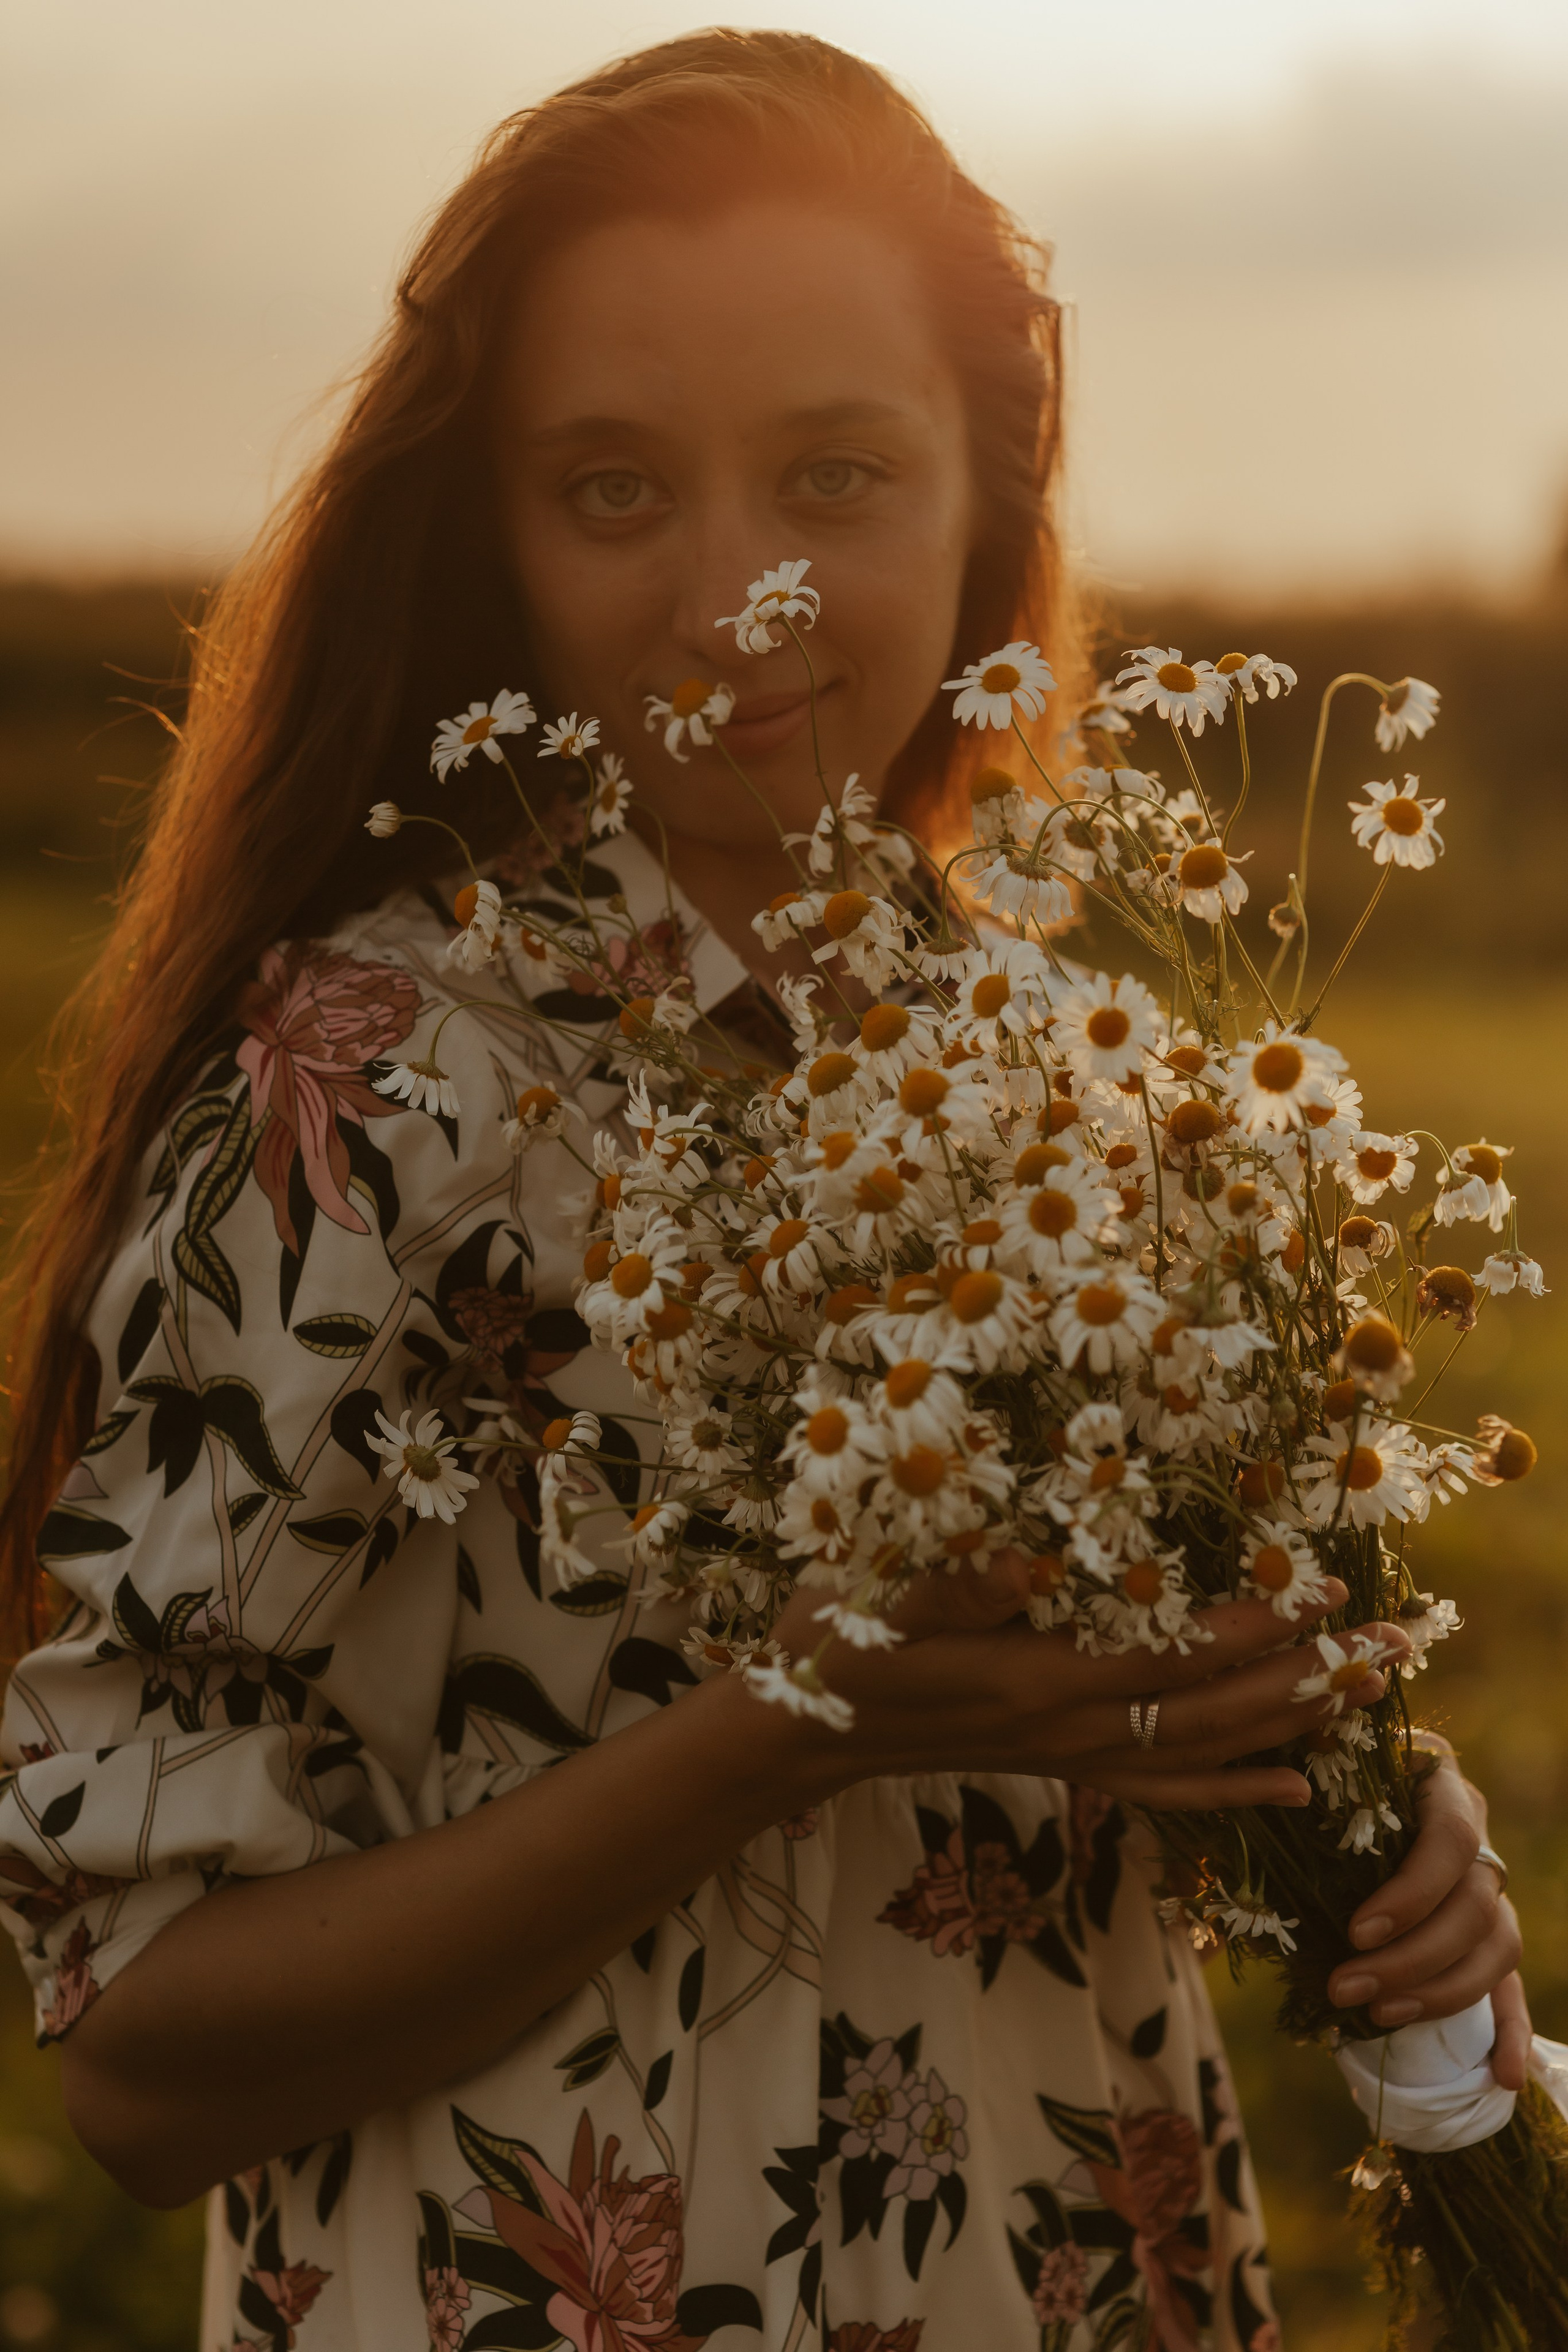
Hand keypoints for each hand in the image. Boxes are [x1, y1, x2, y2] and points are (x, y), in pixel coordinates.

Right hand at [768, 1551, 1409, 1810]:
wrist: (802, 1730)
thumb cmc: (834, 1646)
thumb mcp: (876, 1600)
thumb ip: (954, 1583)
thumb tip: (1024, 1564)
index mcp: (1036, 1680)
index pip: (1170, 1656)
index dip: (1250, 1627)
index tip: (1321, 1592)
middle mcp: (1069, 1731)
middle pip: (1212, 1711)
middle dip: (1305, 1678)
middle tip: (1388, 1645)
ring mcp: (1069, 1758)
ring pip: (1205, 1749)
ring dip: (1292, 1725)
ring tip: (1367, 1699)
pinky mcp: (1062, 1767)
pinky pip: (1170, 1788)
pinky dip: (1239, 1787)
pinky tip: (1295, 1786)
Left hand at [1328, 1742, 1529, 2083]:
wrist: (1343, 1791)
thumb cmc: (1319, 1781)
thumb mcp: (1317, 1775)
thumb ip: (1308, 1790)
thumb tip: (1275, 1821)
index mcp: (1440, 1781)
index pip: (1451, 1838)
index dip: (1411, 1893)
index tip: (1356, 1932)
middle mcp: (1477, 1831)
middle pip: (1473, 1903)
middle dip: (1410, 1957)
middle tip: (1345, 1988)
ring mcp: (1489, 1886)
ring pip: (1495, 1945)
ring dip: (1440, 1992)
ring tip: (1379, 2015)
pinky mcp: (1491, 1935)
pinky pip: (1512, 1985)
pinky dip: (1512, 2032)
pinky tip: (1505, 2075)